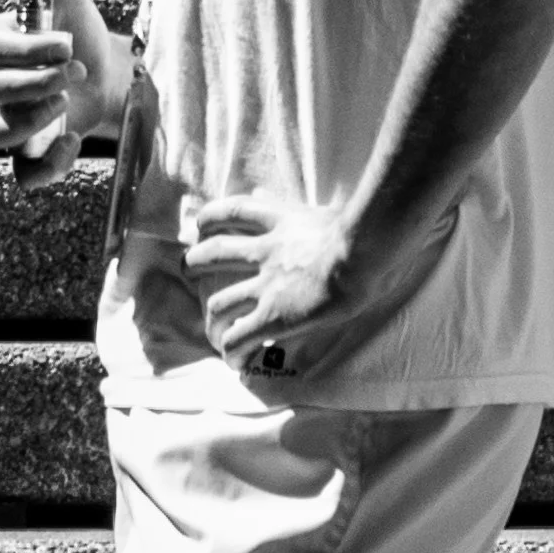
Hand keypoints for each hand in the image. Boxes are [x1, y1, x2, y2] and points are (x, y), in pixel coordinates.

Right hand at [0, 0, 128, 174]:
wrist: (108, 73)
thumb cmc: (81, 30)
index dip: (26, 49)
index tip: (68, 43)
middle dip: (35, 81)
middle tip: (75, 70)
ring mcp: (9, 121)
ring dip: (28, 122)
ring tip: (65, 105)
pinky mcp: (30, 152)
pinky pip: (21, 173)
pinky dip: (45, 165)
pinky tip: (72, 141)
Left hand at [182, 189, 444, 382]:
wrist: (363, 252)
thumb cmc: (364, 229)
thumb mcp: (333, 206)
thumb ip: (314, 204)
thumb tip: (327, 190)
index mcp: (280, 222)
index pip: (233, 211)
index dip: (211, 217)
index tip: (200, 224)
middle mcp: (265, 253)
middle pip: (213, 254)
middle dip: (196, 263)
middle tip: (189, 270)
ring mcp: (266, 286)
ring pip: (219, 301)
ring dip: (212, 317)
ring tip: (213, 329)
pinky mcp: (273, 316)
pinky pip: (241, 338)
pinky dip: (233, 351)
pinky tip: (235, 362)